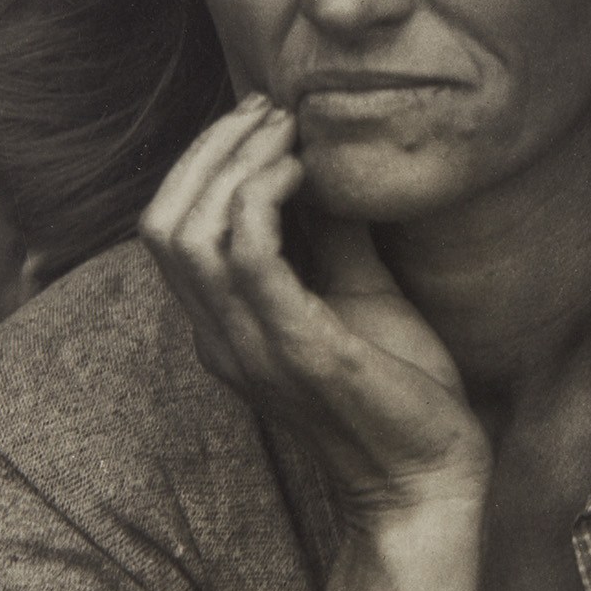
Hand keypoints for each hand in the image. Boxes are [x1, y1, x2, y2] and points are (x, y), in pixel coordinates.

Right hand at [140, 95, 489, 521]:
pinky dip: (263, 198)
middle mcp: (219, 339)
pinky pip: (247, 256)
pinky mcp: (294, 349)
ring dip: (234, 162)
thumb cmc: (398, 392)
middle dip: (209, 149)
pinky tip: (305, 173)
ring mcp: (249, 347)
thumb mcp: (358, 294)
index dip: (202, 162)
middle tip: (270, 111)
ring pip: (189, 231)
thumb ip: (332, 235)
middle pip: (162, 221)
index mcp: (224, 328)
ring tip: (287, 131)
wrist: (428, 479)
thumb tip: (331, 162)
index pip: (167, 230)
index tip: (262, 119)